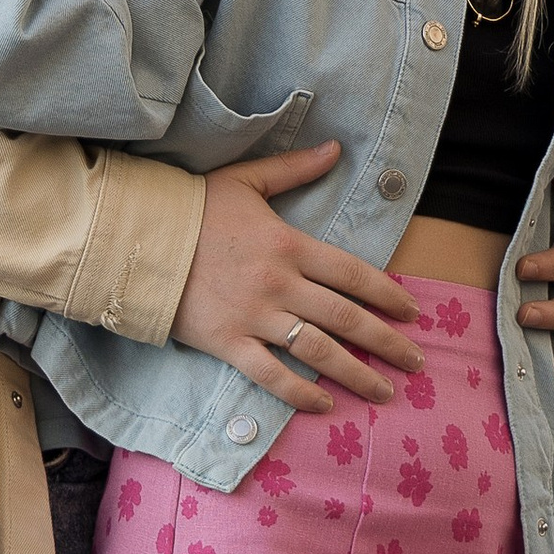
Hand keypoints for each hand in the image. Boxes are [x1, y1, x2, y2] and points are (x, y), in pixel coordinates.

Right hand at [169, 142, 424, 415]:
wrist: (138, 237)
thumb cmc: (194, 206)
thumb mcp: (247, 179)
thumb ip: (294, 168)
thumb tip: (337, 148)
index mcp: (288, 243)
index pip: (352, 274)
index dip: (387, 295)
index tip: (412, 313)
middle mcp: (279, 283)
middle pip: (345, 318)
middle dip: (386, 342)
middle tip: (416, 361)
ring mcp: (254, 316)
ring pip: (317, 352)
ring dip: (357, 374)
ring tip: (384, 392)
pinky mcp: (228, 343)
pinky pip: (272, 376)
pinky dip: (301, 394)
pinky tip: (325, 405)